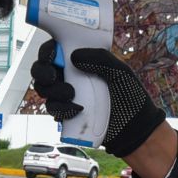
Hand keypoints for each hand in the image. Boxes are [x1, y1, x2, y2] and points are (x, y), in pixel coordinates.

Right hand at [29, 40, 165, 156]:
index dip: (47, 51)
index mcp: (79, 61)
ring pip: (44, 91)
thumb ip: (100, 59)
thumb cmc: (130, 94)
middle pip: (42, 70)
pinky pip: (54, 110)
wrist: (135, 127)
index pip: (55, 50)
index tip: (51, 55)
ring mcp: (66, 96)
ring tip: (71, 95)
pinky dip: (60, 109)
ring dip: (52, 92)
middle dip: (42, 72)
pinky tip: (75, 109)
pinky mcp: (67, 114)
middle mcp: (69, 76)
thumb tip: (74, 56)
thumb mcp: (120, 71)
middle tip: (52, 76)